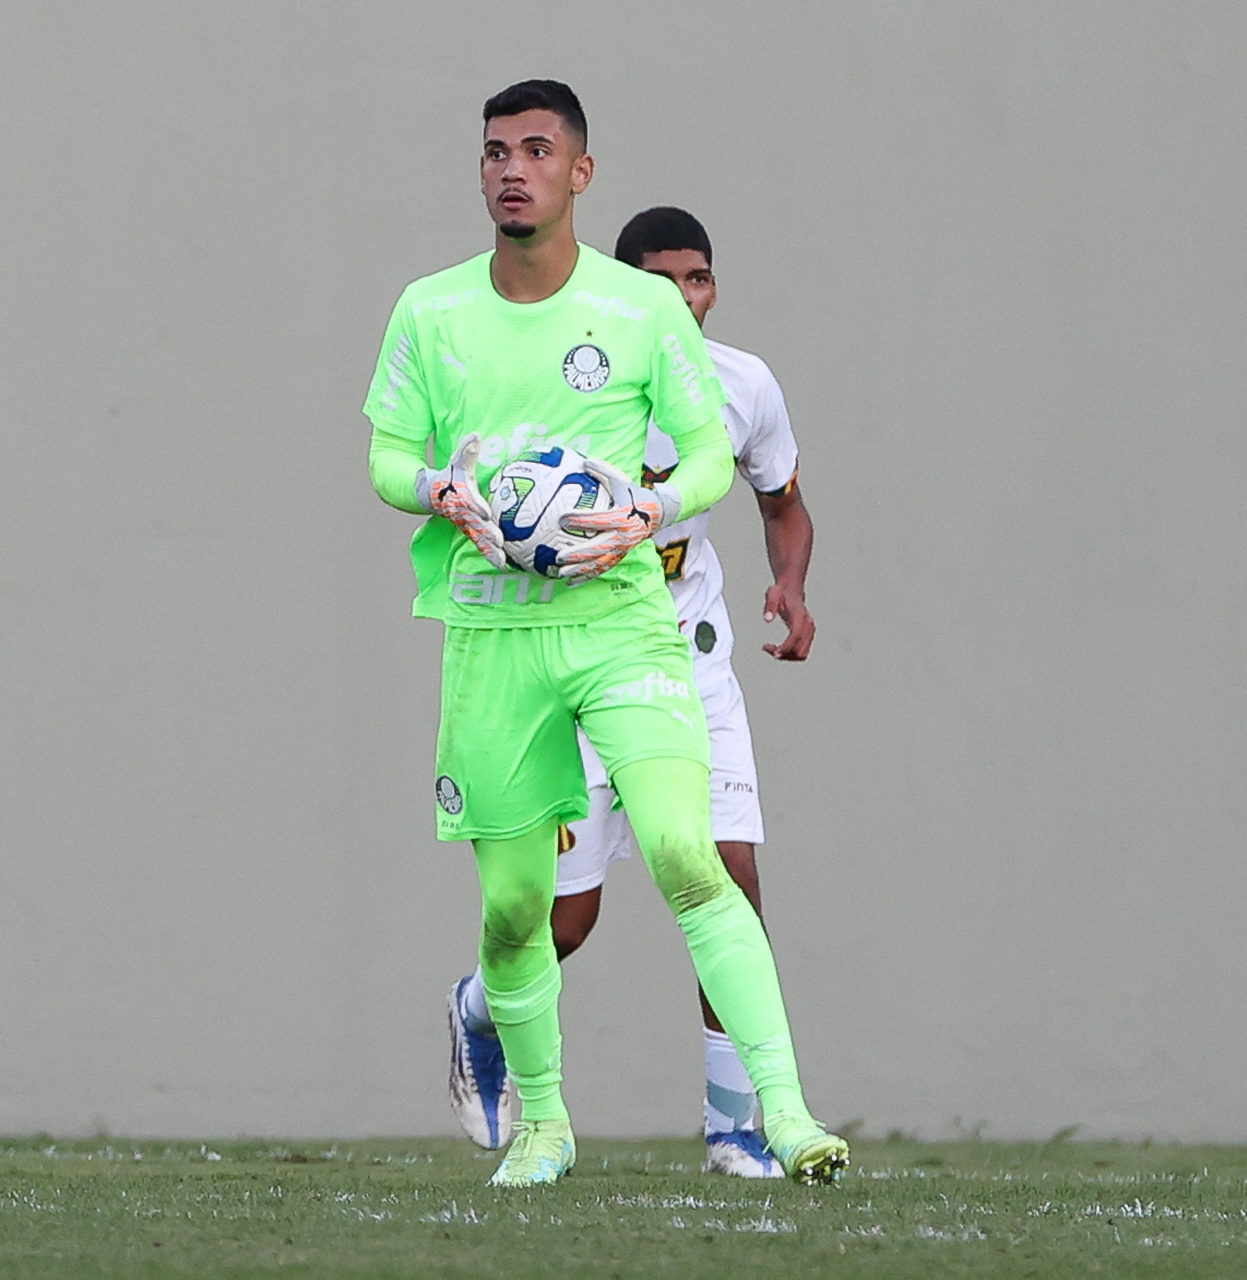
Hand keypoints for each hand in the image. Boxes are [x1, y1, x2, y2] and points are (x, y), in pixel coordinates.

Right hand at [416, 434, 504, 568]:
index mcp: (461, 496)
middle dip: (487, 534)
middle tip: (499, 541)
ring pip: (479, 539)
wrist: (430, 494)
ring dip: (490, 550)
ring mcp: (466, 524)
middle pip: (476, 525)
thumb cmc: (447, 476)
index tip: (486, 514)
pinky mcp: (470, 531)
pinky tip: (503, 565)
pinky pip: (481, 544)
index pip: (469, 502)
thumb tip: (476, 434)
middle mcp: (463, 513)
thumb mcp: (455, 463)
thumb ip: (466, 451)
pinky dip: (490, 554)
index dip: (477, 508)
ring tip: (501, 562)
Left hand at [555, 457, 669, 585]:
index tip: (561, 519)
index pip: (598, 520)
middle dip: (578, 554)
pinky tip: (570, 582)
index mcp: (622, 517)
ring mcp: (622, 549)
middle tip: (559, 557)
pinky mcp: (620, 556)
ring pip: (599, 564)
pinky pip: (602, 569)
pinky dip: (586, 577)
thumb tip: (582, 460)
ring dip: (580, 571)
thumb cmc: (636, 495)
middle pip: (598, 549)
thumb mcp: (622, 481)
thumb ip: (602, 471)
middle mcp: (623, 537)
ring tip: (561, 573)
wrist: (659, 514)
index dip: (580, 520)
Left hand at [762, 582, 814, 659]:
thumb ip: (770, 605)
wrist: (792, 590)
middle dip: (783, 654)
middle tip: (767, 648)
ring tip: (771, 650)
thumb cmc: (780, 592)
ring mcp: (810, 632)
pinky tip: (778, 649)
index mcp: (800, 616)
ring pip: (801, 654)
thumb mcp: (772, 593)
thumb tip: (767, 619)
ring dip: (786, 657)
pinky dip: (790, 655)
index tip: (774, 652)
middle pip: (799, 649)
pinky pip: (801, 653)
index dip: (786, 647)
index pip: (796, 636)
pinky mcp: (808, 636)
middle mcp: (808, 625)